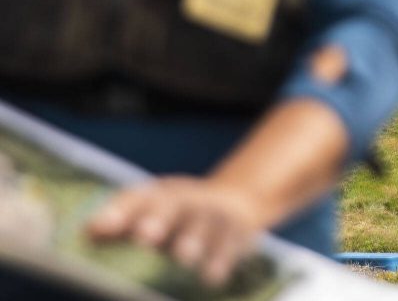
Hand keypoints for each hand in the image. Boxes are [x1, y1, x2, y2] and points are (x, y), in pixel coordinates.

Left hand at [87, 177, 264, 286]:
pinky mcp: (238, 230)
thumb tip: (84, 234)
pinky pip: (230, 244)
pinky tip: (212, 276)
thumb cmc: (177, 217)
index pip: (137, 199)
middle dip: (159, 219)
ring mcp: (214, 213)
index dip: (119, 212)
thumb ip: (119, 224)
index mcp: (160, 195)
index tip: (99, 228)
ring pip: (203, 223)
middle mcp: (187, 200)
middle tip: (145, 235)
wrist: (236, 202)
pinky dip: (222, 259)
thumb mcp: (150, 213)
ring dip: (193, 238)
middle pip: (172, 206)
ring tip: (183, 257)